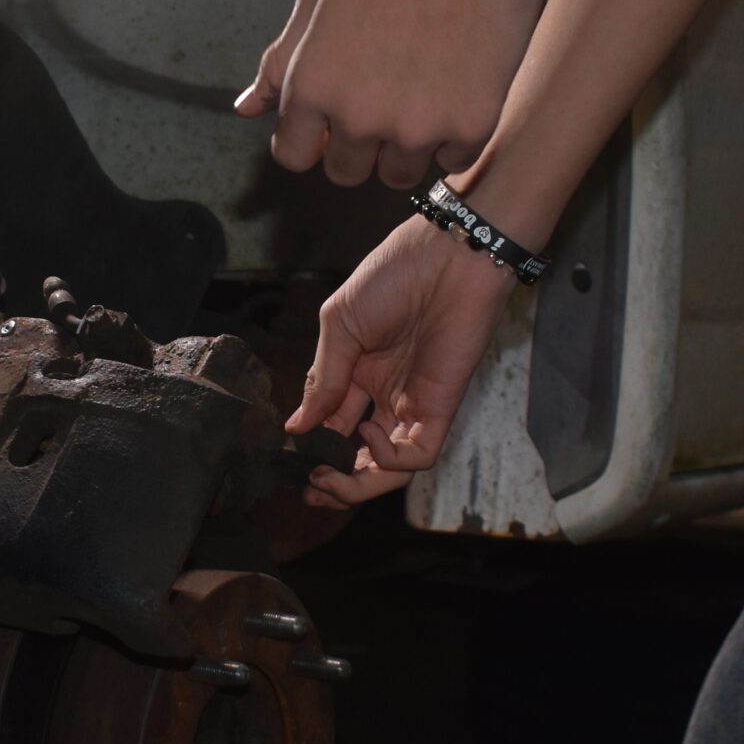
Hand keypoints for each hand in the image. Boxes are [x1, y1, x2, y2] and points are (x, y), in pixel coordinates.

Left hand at [234, 0, 549, 188]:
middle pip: (346, 172)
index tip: (328, 124)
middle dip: (356, 144)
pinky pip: (454, 160)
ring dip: (405, 146)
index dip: (309, 140)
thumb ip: (280, 62)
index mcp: (313, 86)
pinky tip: (459, 88)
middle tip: (383, 97)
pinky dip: (455, 135)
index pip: (293, 155)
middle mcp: (358, 117)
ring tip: (422, 90)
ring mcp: (416, 128)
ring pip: (399, 173)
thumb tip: (247, 107)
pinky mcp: (470, 128)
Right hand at [288, 216, 516, 506]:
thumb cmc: (395, 274)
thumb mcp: (340, 323)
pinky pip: (419, 454)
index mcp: (360, 372)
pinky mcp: (441, 407)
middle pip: (361, 454)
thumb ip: (323, 379)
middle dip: (336, 479)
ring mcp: (415, 403)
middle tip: (311, 488)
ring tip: (329, 479)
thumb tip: (297, 427)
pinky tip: (368, 434)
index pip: (334, 425)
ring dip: (358, 483)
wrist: (451, 255)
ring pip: (389, 466)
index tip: (292, 459)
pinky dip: (391, 459)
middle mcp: (388, 393)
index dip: (314, 448)